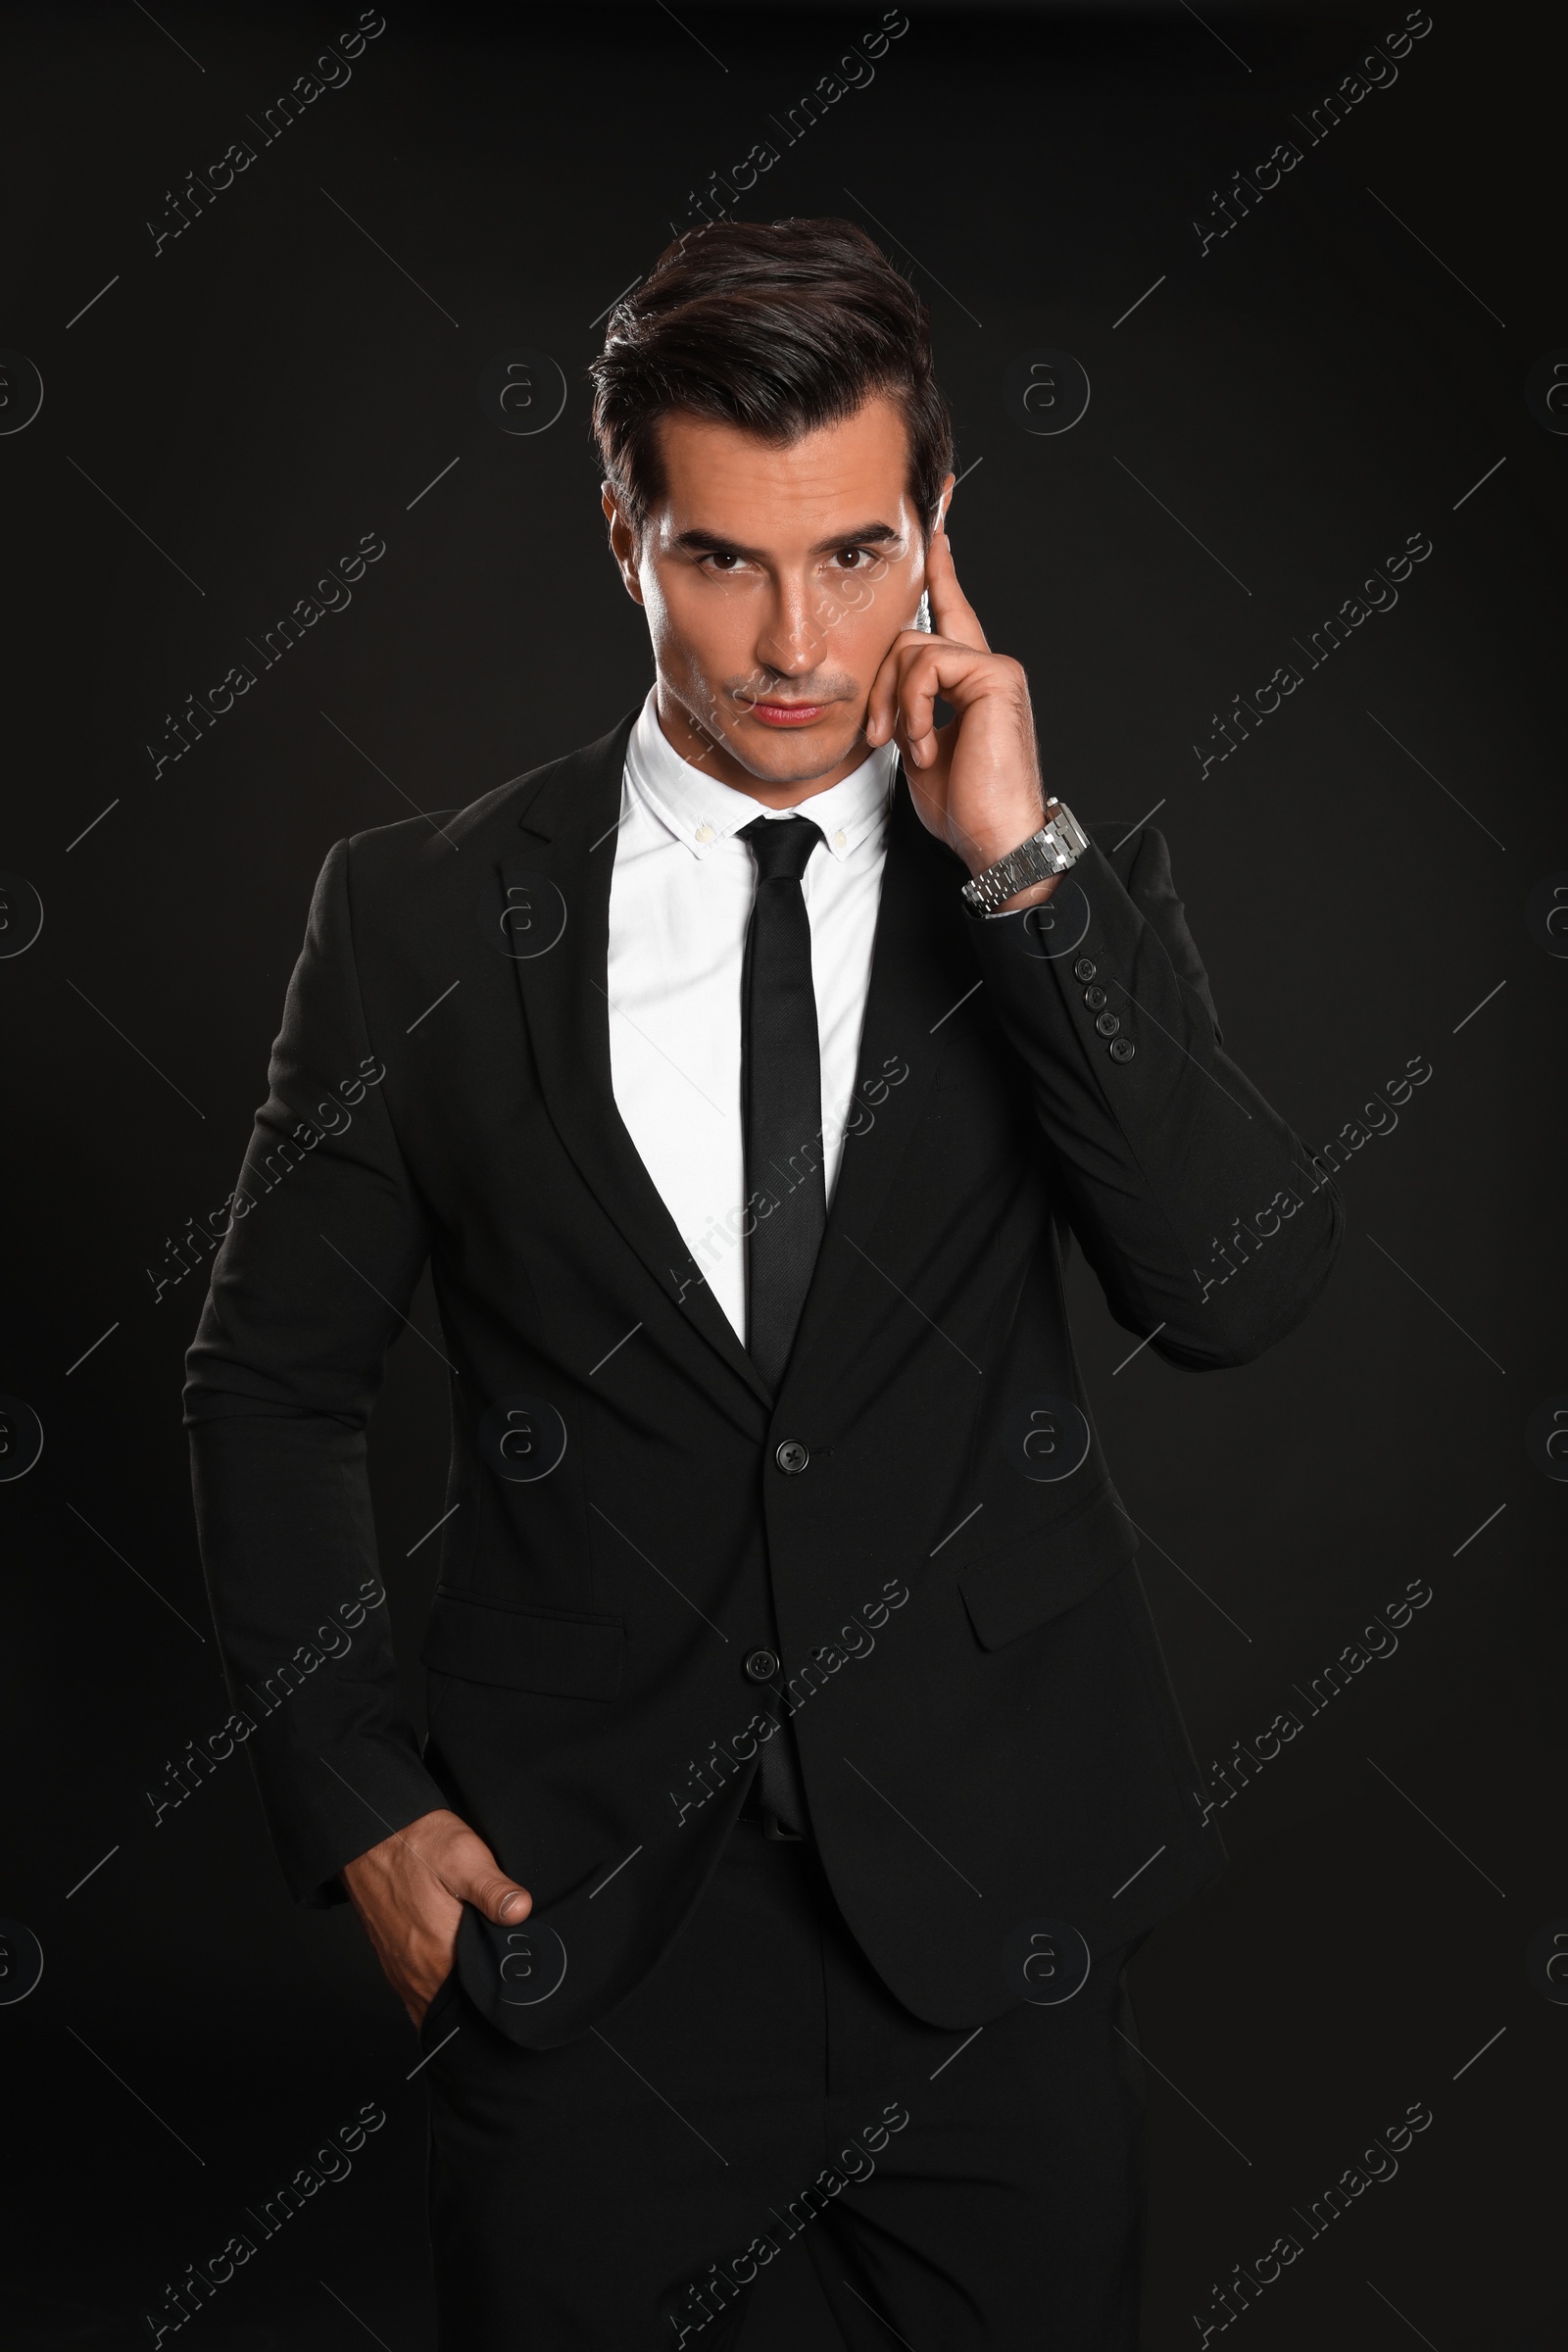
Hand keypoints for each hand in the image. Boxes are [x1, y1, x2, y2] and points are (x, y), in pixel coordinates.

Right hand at [340, 1806, 531, 2027]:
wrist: (368, 1836)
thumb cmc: (414, 1844)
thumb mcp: (463, 1856)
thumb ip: (493, 1889)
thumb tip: (521, 1912)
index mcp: (441, 1954)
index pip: (483, 1995)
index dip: (506, 1988)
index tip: (524, 1973)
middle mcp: (419, 1972)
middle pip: (462, 2003)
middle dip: (485, 1995)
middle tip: (507, 1967)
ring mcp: (403, 1971)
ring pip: (438, 2003)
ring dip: (461, 1994)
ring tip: (483, 1968)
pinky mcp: (393, 1963)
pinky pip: (419, 1995)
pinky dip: (439, 1992)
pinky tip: (455, 1972)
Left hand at [864, 529, 1057, 909]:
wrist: (996, 838)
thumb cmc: (965, 807)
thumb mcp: (919, 750)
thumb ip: (907, 708)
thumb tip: (887, 692)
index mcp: (970, 683)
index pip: (951, 614)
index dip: (941, 572)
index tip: (936, 528)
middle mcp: (986, 667)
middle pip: (908, 639)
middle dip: (879, 687)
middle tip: (876, 736)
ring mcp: (994, 669)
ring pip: (913, 650)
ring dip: (893, 703)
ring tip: (907, 746)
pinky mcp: (995, 677)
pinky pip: (929, 666)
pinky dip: (915, 708)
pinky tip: (929, 746)